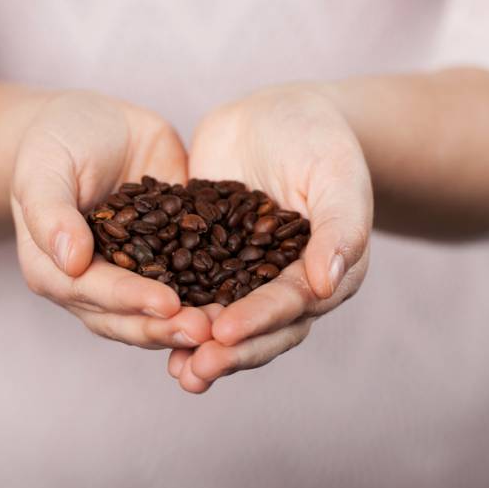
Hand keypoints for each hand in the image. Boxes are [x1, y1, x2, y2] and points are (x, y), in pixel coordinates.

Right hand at [11, 90, 210, 349]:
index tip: (168, 304)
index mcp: (55, 271)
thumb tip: (71, 260)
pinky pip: (192, 282)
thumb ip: (51, 213)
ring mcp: (134, 277)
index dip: (130, 300)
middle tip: (208, 331)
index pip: (93, 293)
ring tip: (228, 327)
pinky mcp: (170, 260)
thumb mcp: (44, 168)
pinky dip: (215, 295)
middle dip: (168, 326)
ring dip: (192, 322)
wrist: (93, 124)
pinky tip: (247, 299)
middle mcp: (94, 286)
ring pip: (161, 312)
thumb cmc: (55, 142)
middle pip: (129, 317)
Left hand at [168, 83, 372, 391]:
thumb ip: (341, 226)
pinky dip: (174, 315)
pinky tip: (147, 331)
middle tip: (194, 369)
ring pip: (225, 323)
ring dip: (201, 349)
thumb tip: (326, 284)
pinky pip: (192, 294)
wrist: (276, 115)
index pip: (291, 306)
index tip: (224, 333)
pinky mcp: (209, 263)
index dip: (258, 322)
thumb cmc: (318, 139)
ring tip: (178, 372)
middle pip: (259, 331)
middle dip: (228, 352)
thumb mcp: (336, 174)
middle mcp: (287, 287)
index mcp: (325, 273)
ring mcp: (245, 278)